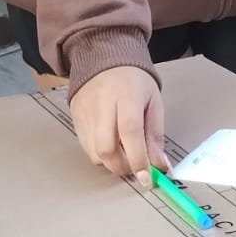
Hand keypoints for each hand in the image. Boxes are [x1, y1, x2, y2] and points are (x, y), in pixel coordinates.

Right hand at [70, 65, 167, 179]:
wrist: (103, 58)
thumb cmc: (133, 80)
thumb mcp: (153, 102)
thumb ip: (156, 135)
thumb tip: (160, 166)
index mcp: (126, 94)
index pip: (130, 132)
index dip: (138, 159)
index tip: (147, 178)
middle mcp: (102, 103)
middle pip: (106, 148)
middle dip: (122, 167)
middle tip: (135, 167)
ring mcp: (85, 111)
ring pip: (94, 153)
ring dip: (111, 162)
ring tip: (124, 153)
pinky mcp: (75, 118)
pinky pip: (86, 147)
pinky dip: (100, 155)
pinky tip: (111, 144)